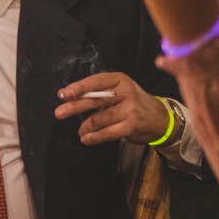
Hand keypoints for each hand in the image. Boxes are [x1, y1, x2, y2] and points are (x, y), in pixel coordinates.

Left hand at [55, 72, 170, 145]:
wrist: (160, 118)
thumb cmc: (132, 102)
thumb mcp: (118, 91)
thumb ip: (98, 93)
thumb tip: (69, 98)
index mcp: (120, 79)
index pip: (96, 81)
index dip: (79, 88)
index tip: (62, 94)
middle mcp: (126, 92)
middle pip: (95, 100)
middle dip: (75, 106)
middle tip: (58, 113)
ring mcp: (130, 109)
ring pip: (99, 119)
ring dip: (85, 126)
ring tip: (81, 131)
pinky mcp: (132, 126)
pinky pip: (107, 133)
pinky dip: (94, 137)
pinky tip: (86, 139)